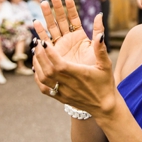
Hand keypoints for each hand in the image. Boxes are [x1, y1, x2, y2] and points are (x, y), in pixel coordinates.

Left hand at [32, 0, 115, 114]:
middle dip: (40, 55)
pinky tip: (36, 67)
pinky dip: (37, 77)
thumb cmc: (105, 84)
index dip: (49, 53)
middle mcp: (69, 85)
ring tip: (35, 53)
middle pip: (48, 70)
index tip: (43, 42)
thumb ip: (100, 49)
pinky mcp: (60, 98)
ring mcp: (63, 93)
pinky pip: (44, 88)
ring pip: (44, 79)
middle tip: (36, 43)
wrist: (104, 107)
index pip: (60, 64)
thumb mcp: (106, 65)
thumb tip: (100, 34)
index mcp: (79, 75)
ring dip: (37, 65)